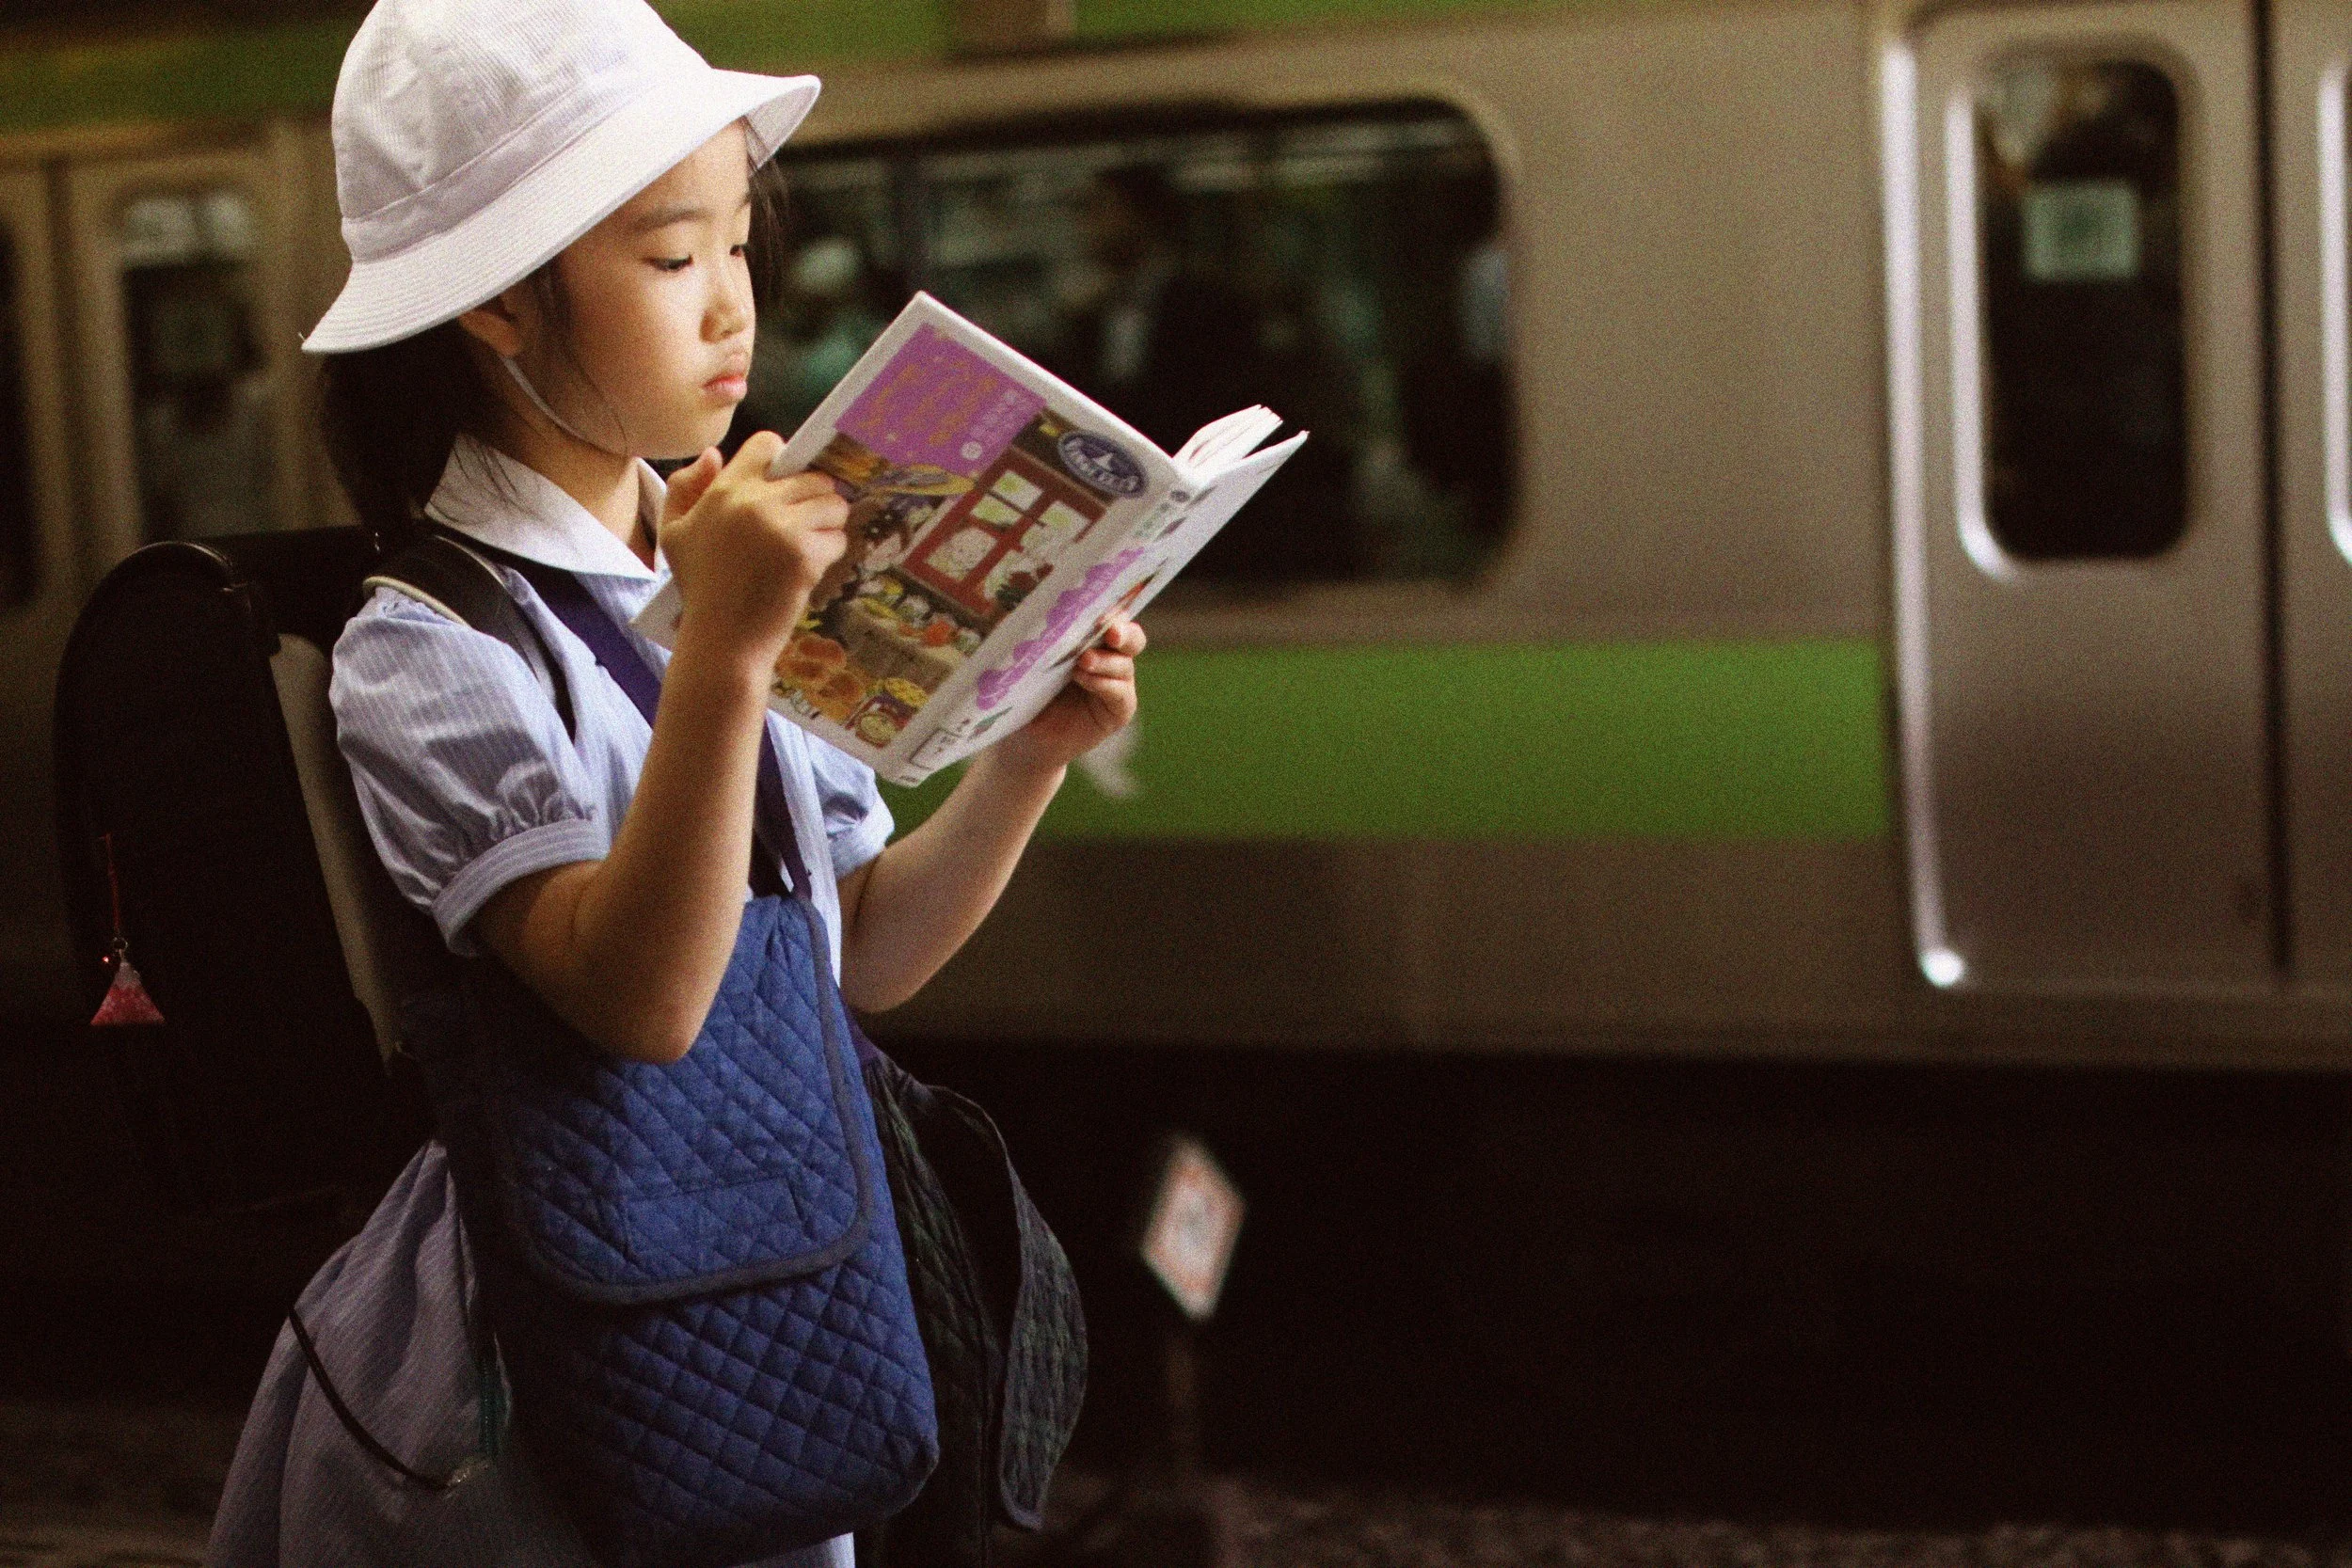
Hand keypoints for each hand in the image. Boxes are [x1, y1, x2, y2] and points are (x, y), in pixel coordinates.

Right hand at [657, 433, 848, 672]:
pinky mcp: (805, 556)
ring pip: (833, 504)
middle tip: (803, 524)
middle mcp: (755, 502)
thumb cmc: (699, 587)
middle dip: (814, 499)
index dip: (783, 462)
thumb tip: (714, 454)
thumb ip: (685, 487)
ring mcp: (782, 528)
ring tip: (809, 544)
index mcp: (725, 490)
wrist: (722, 640)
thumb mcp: (674, 533)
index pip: (769, 444)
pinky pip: (838, 538)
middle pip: (813, 476)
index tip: (785, 487)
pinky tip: (810, 567)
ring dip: (828, 523)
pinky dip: (831, 552)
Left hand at [994, 617, 1145, 775]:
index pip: (1111, 616)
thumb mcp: (1031, 661)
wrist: (1026, 739)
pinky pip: (1121, 694)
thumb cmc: (1025, 692)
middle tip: (1108, 629)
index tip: (1096, 606)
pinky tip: (1083, 679)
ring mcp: (1117, 684)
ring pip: (1124, 664)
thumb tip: (1032, 609)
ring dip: (1106, 660)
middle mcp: (1110, 658)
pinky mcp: (1118, 710)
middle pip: (1131, 637)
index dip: (1110, 608)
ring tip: (1083, 661)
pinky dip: (1104, 684)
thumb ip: (1043, 639)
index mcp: (1092, 639)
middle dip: (1122, 630)